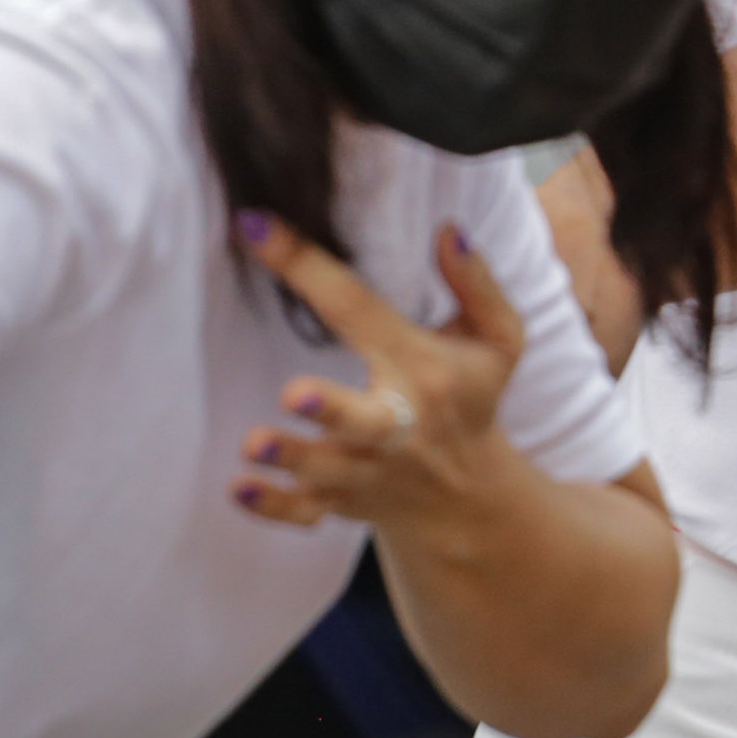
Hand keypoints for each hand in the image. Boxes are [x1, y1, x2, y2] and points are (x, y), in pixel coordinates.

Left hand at [230, 215, 532, 536]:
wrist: (470, 499)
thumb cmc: (470, 400)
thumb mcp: (498, 341)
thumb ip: (477, 284)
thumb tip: (447, 230)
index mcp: (423, 369)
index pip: (356, 307)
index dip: (303, 264)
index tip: (254, 225)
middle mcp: (397, 423)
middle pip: (363, 419)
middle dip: (330, 409)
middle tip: (291, 394)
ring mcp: (368, 469)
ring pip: (326, 468)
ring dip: (290, 457)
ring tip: (253, 444)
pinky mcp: (342, 502)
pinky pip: (304, 512)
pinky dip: (272, 506)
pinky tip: (238, 488)